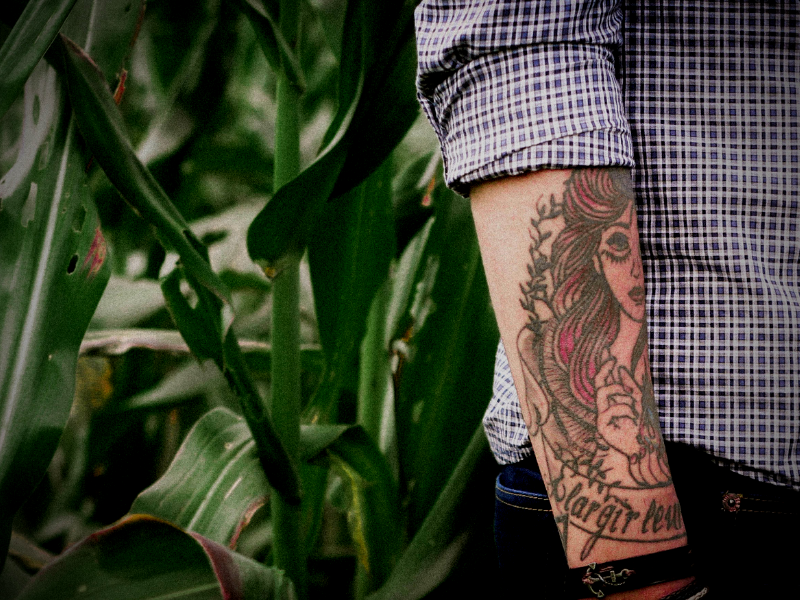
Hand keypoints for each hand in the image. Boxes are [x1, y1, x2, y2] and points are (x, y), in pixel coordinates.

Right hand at [594, 355, 669, 485]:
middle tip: (612, 360)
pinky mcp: (601, 426)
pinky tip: (632, 418)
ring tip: (634, 403)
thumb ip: (630, 386)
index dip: (604, 367)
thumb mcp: (638, 402)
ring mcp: (601, 416)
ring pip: (602, 392)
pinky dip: (624, 409)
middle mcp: (604, 407)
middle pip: (598, 383)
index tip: (608, 353)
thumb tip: (620, 369)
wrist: (643, 448)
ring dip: (621, 393)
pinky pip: (610, 409)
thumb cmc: (641, 427)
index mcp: (612, 401)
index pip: (604, 381)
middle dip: (604, 369)